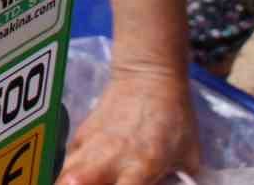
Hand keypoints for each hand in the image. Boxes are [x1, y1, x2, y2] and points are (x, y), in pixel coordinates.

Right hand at [58, 67, 199, 184]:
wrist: (149, 78)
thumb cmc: (175, 117)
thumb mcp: (189, 155)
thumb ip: (178, 180)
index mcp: (142, 166)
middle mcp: (111, 157)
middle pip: (75, 183)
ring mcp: (93, 143)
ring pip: (65, 171)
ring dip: (68, 182)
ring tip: (78, 184)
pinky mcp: (82, 131)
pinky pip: (69, 157)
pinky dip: (72, 169)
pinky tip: (83, 173)